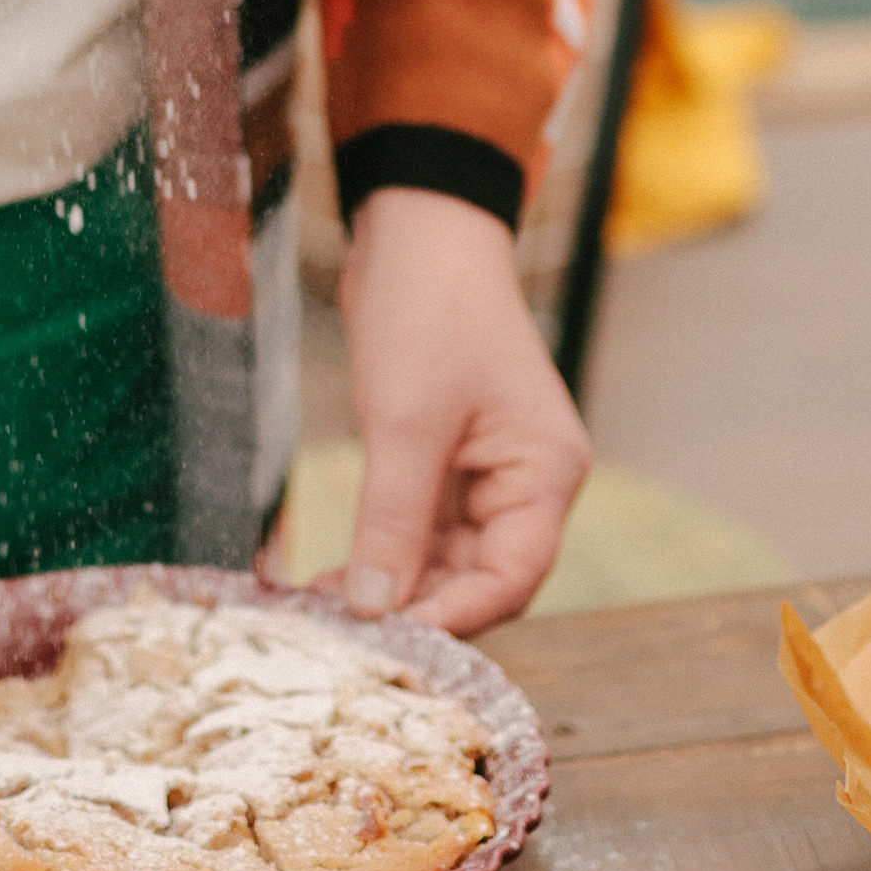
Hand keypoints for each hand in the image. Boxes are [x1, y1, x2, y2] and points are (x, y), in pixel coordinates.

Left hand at [322, 185, 589, 635]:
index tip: (389, 644)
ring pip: (444, 560)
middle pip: (479, 578)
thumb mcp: (405, 421)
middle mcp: (526, 481)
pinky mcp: (444, 459)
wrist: (415, 226)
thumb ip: (393, 520)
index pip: (512, 576)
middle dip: (415, 609)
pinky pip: (419, 527)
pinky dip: (382, 553)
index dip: (454, 618)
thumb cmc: (429, 309)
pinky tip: (335, 577)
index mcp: (546, 472)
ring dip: (391, 586)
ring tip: (325, 612)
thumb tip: (374, 608)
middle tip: (342, 640)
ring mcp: (485, 471)